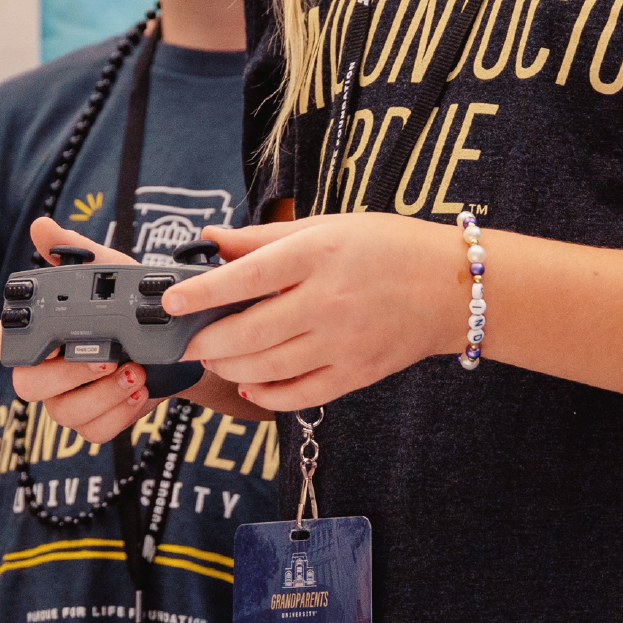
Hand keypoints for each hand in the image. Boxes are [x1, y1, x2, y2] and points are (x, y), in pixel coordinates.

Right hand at [0, 212, 181, 451]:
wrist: (170, 344)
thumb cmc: (128, 305)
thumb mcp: (108, 271)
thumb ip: (75, 251)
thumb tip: (41, 226)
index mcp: (36, 334)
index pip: (3, 343)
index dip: (17, 344)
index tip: (53, 337)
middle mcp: (42, 371)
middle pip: (29, 386)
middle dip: (70, 373)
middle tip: (109, 357)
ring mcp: (64, 401)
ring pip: (65, 412)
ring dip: (103, 395)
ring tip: (135, 372)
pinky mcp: (91, 424)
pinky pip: (94, 431)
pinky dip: (119, 414)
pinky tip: (140, 392)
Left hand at [148, 212, 471, 412]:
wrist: (453, 287)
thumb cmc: (387, 247)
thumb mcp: (325, 226)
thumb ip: (264, 237)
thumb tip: (212, 239)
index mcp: (317, 256)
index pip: (247, 277)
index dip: (203, 291)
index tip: (169, 300)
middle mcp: (328, 301)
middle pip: (251, 331)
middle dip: (206, 340)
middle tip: (182, 340)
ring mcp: (344, 342)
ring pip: (270, 367)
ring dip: (230, 367)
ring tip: (210, 358)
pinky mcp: (358, 373)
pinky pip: (303, 393)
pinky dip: (269, 395)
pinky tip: (249, 386)